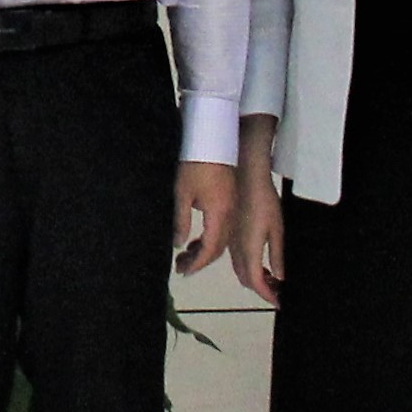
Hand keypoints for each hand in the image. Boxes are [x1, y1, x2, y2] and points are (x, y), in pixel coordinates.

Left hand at [171, 158, 235, 274]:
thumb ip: (181, 221)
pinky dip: (210, 238)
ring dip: (205, 250)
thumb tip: (179, 244)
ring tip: (184, 255)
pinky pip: (224, 228)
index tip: (183, 271)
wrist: (214, 140)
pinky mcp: (231, 201)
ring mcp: (233, 208)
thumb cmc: (195, 164)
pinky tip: (196, 239)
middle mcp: (230, 215)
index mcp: (220, 214)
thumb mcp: (182, 193)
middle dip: (200, 260)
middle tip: (180, 266)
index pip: (210, 249)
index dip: (197, 263)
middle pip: (218, 247)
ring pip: (222, 238)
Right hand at [229, 155, 284, 304]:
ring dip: (255, 279)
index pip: (256, 282)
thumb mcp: (277, 230)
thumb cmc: (265, 202)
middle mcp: (237, 250)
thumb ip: (277, 256)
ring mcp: (233, 242)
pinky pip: (238, 259)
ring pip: (240, 270)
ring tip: (271, 279)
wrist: (248, 180)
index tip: (279, 302)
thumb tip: (279, 277)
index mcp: (249, 250)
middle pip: (246, 279)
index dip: (268, 295)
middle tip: (278, 291)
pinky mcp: (232, 235)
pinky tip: (260, 263)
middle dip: (261, 289)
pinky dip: (249, 268)